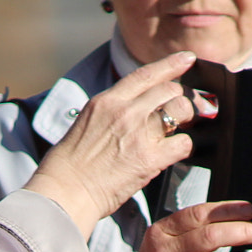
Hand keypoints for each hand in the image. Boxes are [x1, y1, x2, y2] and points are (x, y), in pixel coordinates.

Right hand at [27, 52, 196, 239]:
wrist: (63, 192)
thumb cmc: (69, 165)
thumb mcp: (87, 122)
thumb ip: (112, 111)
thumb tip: (135, 108)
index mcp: (106, 101)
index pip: (146, 74)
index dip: (171, 64)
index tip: (188, 58)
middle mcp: (124, 111)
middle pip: (170, 90)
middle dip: (182, 98)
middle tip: (187, 108)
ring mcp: (138, 133)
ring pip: (180, 111)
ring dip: (186, 119)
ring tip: (182, 128)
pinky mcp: (149, 159)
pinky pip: (183, 144)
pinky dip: (185, 146)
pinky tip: (179, 151)